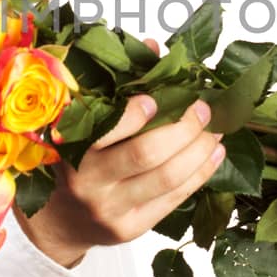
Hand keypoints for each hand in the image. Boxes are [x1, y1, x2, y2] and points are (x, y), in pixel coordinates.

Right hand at [14, 35, 223, 267]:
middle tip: (203, 109)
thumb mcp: (83, 124)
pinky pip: (173, 199)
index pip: (106, 131)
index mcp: (72, 148)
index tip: (156, 98)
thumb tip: (153, 48)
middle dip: (183, 128)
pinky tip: (214, 154)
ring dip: (199, 151)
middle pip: (145, 155)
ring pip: (166, 178)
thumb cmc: (76, 161)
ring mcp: (111, 208)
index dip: (134, 115)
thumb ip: (117, 86)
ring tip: (215, 131)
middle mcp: (88, 181)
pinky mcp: (130, 228)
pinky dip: (200, 174)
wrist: (61, 221)